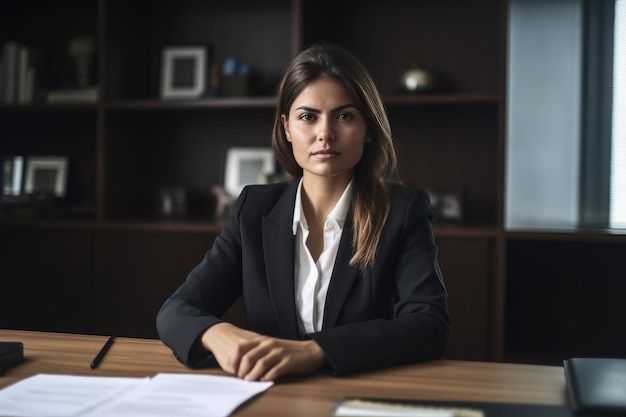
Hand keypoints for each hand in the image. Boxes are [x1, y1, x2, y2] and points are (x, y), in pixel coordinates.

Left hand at [200, 323, 325, 380]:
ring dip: (252, 375)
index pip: (242, 348)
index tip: (232, 370)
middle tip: (241, 377)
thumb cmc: (289, 351)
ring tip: (249, 381)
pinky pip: (274, 371)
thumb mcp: (271, 347)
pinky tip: (264, 381)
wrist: (311, 351)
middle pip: (249, 357)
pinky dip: (267, 377)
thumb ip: (258, 352)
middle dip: (242, 369)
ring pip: (260, 364)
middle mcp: (270, 345)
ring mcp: (279, 353)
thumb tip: (241, 365)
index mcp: (263, 340)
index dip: (234, 360)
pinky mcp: (288, 362)